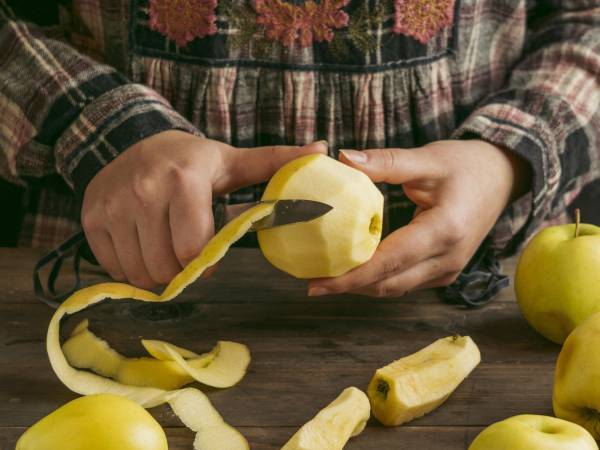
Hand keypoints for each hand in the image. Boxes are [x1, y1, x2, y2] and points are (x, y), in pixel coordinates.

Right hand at [82, 130, 326, 287]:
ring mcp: (113, 206)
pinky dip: (132, 267)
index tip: (209, 258)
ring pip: (139, 272)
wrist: (131, 140)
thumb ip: (276, 160)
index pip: (193, 249)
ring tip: (166, 248)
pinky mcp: (92, 218)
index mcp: (184, 180)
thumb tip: (323, 149)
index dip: (206, 263)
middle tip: (188, 254)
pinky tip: (143, 244)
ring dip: (157, 272)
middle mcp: (143, 191)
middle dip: (182, 271)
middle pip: (166, 267)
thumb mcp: (232, 160)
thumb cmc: (189, 158)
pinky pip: (114, 268)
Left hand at [308, 140, 529, 297]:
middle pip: (389, 283)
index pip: (389, 262)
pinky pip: (406, 282)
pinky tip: (355, 269)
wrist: (503, 177)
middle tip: (312, 283)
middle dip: (349, 287)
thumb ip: (385, 162)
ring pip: (396, 287)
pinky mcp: (445, 271)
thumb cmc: (467, 165)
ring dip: (362, 286)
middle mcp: (448, 259)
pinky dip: (379, 280)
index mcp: (444, 230)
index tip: (318, 283)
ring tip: (327, 278)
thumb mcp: (428, 158)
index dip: (352, 276)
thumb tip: (343, 158)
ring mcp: (449, 270)